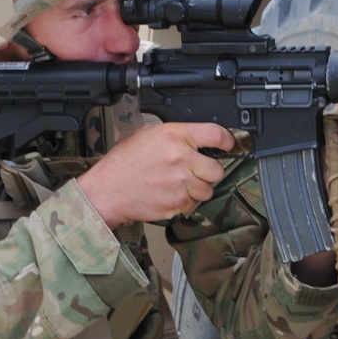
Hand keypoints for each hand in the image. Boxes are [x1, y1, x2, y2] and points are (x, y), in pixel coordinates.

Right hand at [77, 121, 235, 226]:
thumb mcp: (147, 136)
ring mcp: (180, 183)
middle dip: (210, 172)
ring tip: (179, 185)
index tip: (229, 144)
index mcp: (173, 136)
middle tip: (197, 172)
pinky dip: (186, 202)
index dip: (228, 140)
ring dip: (198, 189)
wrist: (107, 191)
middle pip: (217, 169)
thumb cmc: (124, 164)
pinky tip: (170, 194)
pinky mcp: (177, 203)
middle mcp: (180, 158)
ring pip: (208, 190)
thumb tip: (198, 139)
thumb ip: (175, 135)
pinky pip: (194, 204)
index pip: (215, 134)